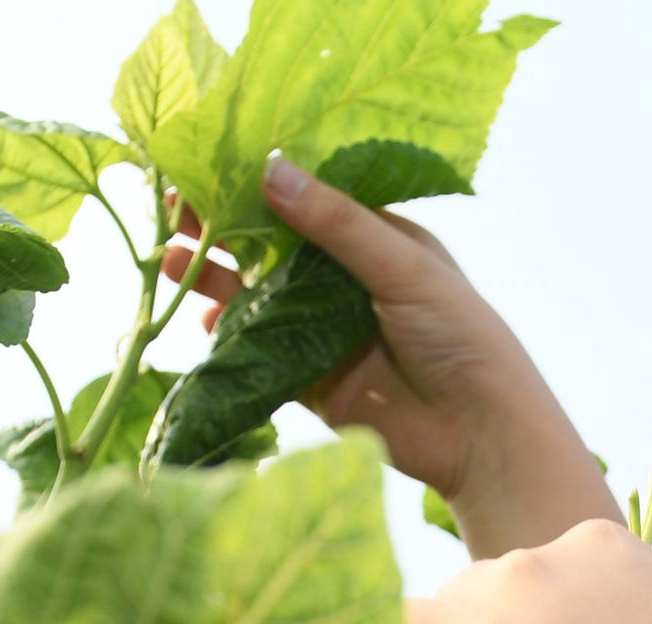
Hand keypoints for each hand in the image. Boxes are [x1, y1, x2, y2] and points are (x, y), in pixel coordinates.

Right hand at [159, 158, 620, 557]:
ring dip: (217, 278)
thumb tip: (270, 169)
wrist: (480, 433)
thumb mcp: (402, 266)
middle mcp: (346, 280)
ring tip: (172, 260)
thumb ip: (336, 223)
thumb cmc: (461, 335)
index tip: (210, 162)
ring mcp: (326, 329)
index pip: (309, 198)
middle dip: (226, 228)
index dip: (261, 182)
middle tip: (175, 209)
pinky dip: (228, 336)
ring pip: (259, 296)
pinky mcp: (312, 378)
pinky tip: (201, 321)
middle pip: (274, 245)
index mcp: (377, 240)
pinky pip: (259, 350)